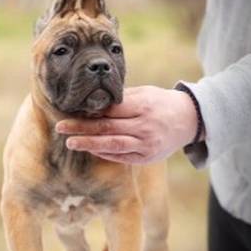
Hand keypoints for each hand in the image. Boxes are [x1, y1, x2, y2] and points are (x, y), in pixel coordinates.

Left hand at [56, 86, 199, 163]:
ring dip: (89, 144)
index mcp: (144, 106)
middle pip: (108, 128)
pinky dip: (105, 152)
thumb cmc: (161, 102)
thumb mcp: (145, 93)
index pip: (111, 111)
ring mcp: (147, 144)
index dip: (89, 113)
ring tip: (71, 142)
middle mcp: (145, 126)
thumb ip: (121, 100)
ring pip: (113, 145)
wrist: (189, 119)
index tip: (71, 112)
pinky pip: (122, 156)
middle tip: (61, 127)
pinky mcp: (147, 157)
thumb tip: (94, 104)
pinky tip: (91, 149)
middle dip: (82, 129)